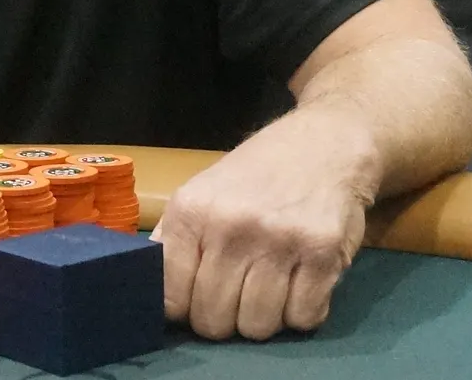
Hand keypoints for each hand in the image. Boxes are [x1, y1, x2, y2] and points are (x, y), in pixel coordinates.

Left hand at [152, 109, 375, 340]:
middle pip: (213, 321)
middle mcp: (230, 226)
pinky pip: (303, 319)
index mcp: (191, 211)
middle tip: (237, 295)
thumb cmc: (257, 175)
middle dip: (224, 320)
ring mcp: (279, 240)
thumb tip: (148, 292)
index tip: (197, 301)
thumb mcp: (202, 192)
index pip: (171, 298)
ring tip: (270, 287)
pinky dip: (302, 313)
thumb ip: (174, 240)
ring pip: (257, 327)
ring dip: (264, 318)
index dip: (184, 311)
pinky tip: (301, 283)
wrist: (324, 143)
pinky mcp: (323, 253)